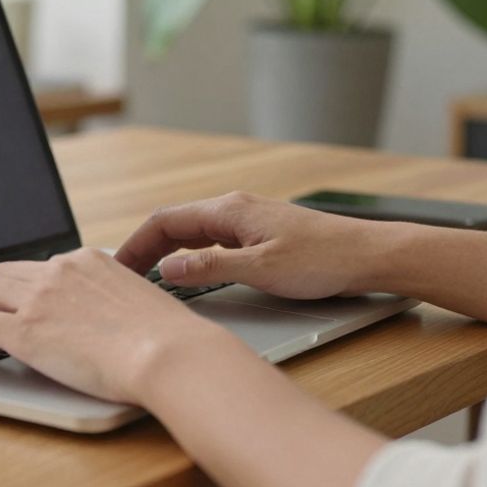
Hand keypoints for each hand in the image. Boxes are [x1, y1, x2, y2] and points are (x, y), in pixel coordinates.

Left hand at [0, 247, 236, 403]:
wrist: (168, 353)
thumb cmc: (167, 339)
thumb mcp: (138, 301)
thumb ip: (112, 300)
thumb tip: (104, 318)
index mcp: (87, 260)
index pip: (39, 266)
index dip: (20, 285)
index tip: (14, 301)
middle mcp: (59, 271)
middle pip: (4, 273)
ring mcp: (39, 298)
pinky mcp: (24, 330)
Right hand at [115, 191, 400, 299]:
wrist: (368, 254)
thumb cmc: (323, 259)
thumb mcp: (261, 269)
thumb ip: (212, 267)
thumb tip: (169, 267)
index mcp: (230, 210)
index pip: (165, 220)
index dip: (136, 244)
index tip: (118, 268)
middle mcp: (235, 209)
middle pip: (175, 223)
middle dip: (145, 247)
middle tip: (125, 277)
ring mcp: (247, 220)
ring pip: (193, 232)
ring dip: (166, 251)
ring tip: (147, 277)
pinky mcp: (259, 234)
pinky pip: (212, 240)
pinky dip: (190, 254)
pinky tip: (188, 273)